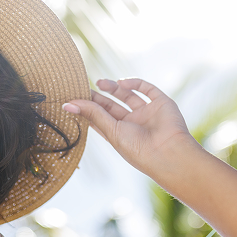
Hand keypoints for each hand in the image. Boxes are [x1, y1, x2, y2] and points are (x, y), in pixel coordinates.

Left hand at [64, 78, 197, 170]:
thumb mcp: (111, 131)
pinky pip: (147, 89)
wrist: (169, 153)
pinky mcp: (161, 103)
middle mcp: (132, 123)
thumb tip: (67, 104)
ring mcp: (147, 113)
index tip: (73, 98)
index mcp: (119, 134)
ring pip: (128, 96)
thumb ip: (92, 114)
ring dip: (114, 88)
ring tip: (100, 83)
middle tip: (84, 87)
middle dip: (98, 96)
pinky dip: (135, 83)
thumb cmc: (138, 149)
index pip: (99, 118)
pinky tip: (122, 83)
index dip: (87, 108)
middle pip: (111, 106)